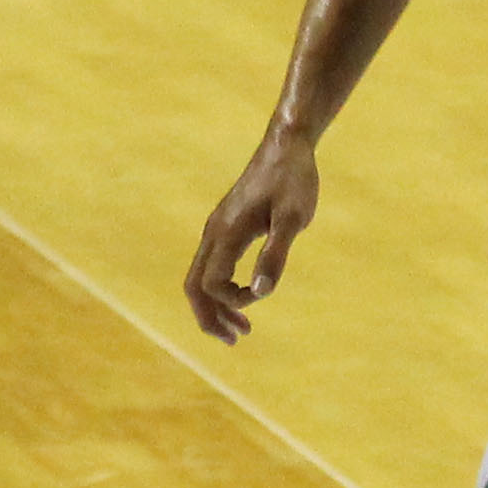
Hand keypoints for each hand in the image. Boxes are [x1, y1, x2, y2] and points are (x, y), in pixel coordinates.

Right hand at [184, 128, 320, 342]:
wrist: (286, 145)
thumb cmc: (294, 180)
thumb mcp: (293, 219)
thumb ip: (275, 256)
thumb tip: (260, 294)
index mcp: (226, 234)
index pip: (212, 284)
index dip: (234, 302)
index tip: (263, 295)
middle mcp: (213, 233)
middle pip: (194, 287)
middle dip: (210, 318)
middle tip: (235, 341)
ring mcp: (216, 230)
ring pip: (199, 278)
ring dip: (216, 306)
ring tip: (241, 330)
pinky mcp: (225, 226)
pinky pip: (211, 266)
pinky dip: (220, 289)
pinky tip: (244, 294)